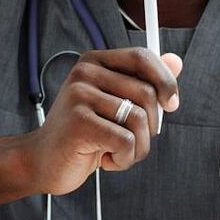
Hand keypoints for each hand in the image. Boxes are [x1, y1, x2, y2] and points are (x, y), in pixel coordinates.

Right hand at [20, 48, 183, 196]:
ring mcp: (79, 96)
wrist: (43, 161)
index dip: (165, 80)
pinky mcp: (79, 122)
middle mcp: (85, 73)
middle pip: (146, 93)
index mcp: (94, 62)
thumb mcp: (115, 104)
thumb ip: (143, 82)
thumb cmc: (82, 134)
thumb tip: (175, 61)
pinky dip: (125, 159)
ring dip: (138, 147)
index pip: (141, 57)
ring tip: (118, 153)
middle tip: (132, 141)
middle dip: (151, 126)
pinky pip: (126, 141)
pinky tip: (107, 160)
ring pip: (139, 119)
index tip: (172, 104)